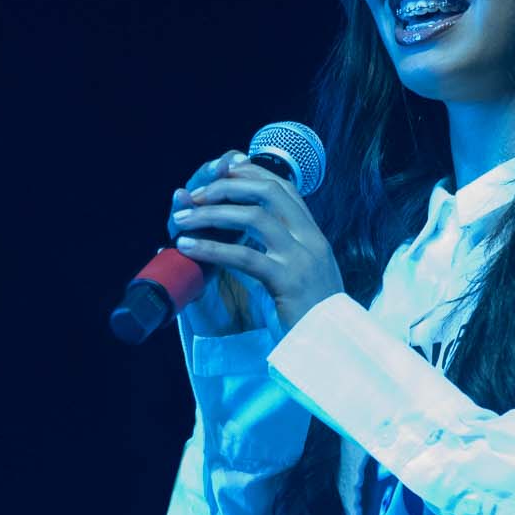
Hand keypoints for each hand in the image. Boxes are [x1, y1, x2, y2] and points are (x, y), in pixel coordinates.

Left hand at [171, 154, 344, 336]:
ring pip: (254, 217)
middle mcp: (310, 240)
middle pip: (268, 192)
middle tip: (196, 194)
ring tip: (183, 220)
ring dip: (212, 214)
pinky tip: (189, 247)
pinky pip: (244, 256)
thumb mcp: (299, 275)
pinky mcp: (287, 282)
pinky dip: (211, 248)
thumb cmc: (310, 315)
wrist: (332, 345)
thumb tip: (239, 238)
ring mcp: (301, 259)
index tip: (226, 169)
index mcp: (314, 236)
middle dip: (227, 187)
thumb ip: (279, 253)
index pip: (284, 189)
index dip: (253, 173)